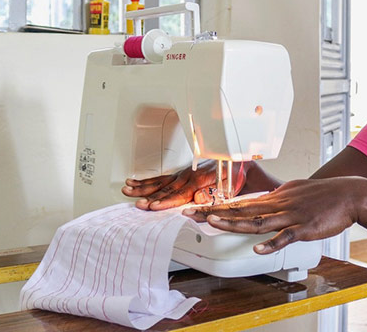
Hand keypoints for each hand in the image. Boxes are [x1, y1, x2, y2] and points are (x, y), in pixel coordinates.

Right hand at [122, 160, 247, 210]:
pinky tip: (135, 182)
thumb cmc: (235, 175)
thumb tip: (197, 200)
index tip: (153, 207)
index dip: (165, 202)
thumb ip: (213, 194)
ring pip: (160, 182)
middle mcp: (188, 176)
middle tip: (137, 203)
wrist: (239, 160)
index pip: (179, 194)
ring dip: (142, 186)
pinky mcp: (180, 173)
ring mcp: (183, 174)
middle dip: (149, 196)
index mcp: (200, 180)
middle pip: (165, 188)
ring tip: (127, 189)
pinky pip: (161, 177)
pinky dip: (147, 180)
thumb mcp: (229, 187)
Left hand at [182, 177, 364, 253]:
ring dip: (234, 223)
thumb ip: (278, 199)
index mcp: (275, 197)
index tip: (198, 209)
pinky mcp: (304, 227)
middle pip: (241, 210)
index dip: (218, 206)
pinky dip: (271, 243)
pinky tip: (258, 249)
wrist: (349, 194)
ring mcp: (290, 215)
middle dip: (214, 212)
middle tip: (191, 214)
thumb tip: (262, 202)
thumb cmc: (324, 195)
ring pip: (257, 220)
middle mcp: (278, 204)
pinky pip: (285, 236)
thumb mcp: (295, 191)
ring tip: (214, 223)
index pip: (241, 202)